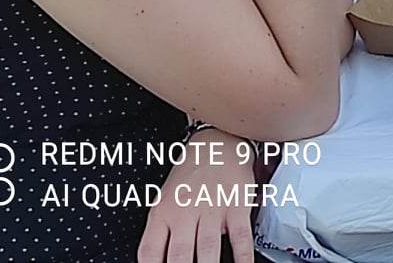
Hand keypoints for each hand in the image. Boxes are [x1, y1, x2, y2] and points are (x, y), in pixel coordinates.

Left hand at [138, 128, 255, 262]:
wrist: (217, 143)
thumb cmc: (190, 175)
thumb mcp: (166, 199)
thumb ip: (162, 231)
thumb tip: (160, 260)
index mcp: (162, 213)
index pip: (150, 252)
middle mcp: (185, 212)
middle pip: (178, 256)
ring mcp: (212, 209)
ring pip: (207, 249)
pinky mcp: (237, 205)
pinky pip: (240, 237)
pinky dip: (242, 256)